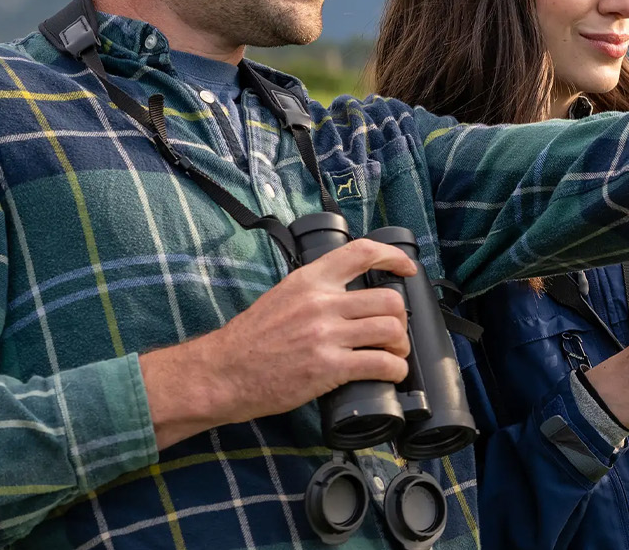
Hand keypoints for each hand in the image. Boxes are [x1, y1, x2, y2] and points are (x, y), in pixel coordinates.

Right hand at [141, 238, 416, 448]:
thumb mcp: (281, 298)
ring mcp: (326, 335)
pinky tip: (392, 374)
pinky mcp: (329, 367)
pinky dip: (395, 370)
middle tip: (395, 333)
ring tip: (394, 355)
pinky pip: (382, 364)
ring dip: (401, 346)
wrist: (220, 373)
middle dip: (401, 319)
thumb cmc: (248, 341)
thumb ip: (314, 293)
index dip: (394, 257)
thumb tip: (347, 297)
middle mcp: (321, 303)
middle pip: (389, 300)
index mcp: (309, 281)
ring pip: (392, 331)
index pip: (361, 252)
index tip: (408, 269)